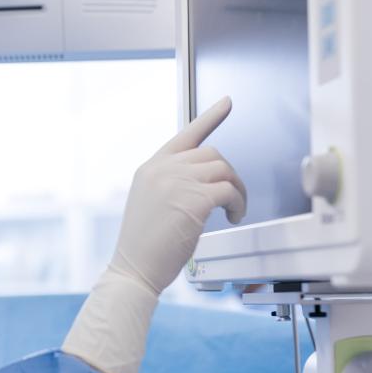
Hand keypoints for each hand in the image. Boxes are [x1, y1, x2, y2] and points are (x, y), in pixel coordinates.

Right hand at [61, 98, 245, 372]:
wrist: (134, 270)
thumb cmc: (143, 248)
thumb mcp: (151, 205)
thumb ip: (172, 185)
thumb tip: (205, 183)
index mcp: (150, 168)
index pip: (185, 135)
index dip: (210, 117)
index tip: (227, 103)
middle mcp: (163, 169)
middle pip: (212, 153)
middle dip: (228, 175)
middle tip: (232, 199)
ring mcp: (177, 181)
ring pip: (224, 169)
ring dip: (236, 189)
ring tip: (233, 211)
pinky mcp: (194, 199)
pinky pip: (229, 190)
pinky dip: (238, 203)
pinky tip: (233, 217)